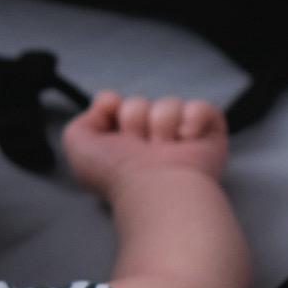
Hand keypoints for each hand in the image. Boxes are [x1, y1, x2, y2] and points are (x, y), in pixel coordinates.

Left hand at [64, 92, 229, 196]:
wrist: (152, 186)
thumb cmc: (116, 173)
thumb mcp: (78, 145)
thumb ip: (82, 121)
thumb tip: (108, 101)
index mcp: (123, 145)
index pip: (119, 107)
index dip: (113, 107)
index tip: (112, 118)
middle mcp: (151, 142)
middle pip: (141, 103)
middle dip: (135, 120)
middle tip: (139, 146)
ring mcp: (180, 139)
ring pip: (169, 103)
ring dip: (161, 123)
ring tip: (162, 149)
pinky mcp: (209, 136)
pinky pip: (203, 107)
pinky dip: (193, 118)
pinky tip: (185, 138)